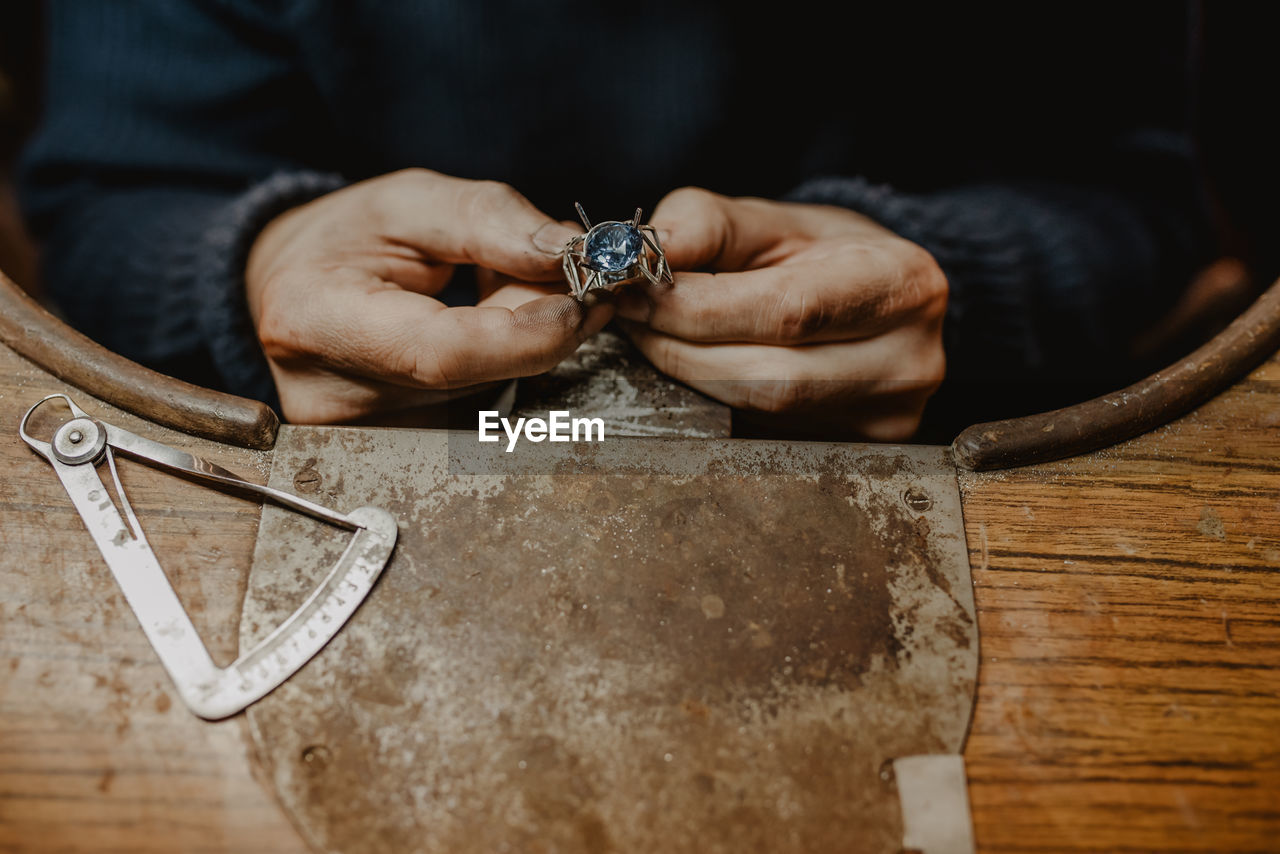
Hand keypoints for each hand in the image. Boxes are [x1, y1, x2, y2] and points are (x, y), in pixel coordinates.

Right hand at [245, 169, 611, 422]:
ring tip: (501, 298)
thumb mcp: (411, 202)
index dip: (527, 334)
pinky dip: (500, 375)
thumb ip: (490, 221)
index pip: (444, 354)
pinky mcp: (387, 456)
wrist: (289, 287)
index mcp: (318, 321)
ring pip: (484, 403)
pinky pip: (473, 417)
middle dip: (539, 331)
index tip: (583, 302)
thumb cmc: (342, 240)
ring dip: (521, 351)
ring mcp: (359, 438)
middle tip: (570, 283)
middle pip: (475, 382)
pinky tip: (486, 337)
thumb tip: (567, 254)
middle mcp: (333, 397)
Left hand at [615, 188, 946, 440]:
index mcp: (900, 284)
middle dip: (680, 349)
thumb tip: (640, 252)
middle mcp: (908, 360)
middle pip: (770, 377)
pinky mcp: (861, 450)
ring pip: (761, 413)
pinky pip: (766, 435)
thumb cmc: (821, 254)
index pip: (786, 310)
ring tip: (656, 340)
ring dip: (689, 380)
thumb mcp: (771, 221)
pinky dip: (716, 404)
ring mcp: (888, 416)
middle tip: (631, 320)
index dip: (696, 308)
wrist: (877, 296)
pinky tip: (696, 373)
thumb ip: (705, 225)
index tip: (635, 292)